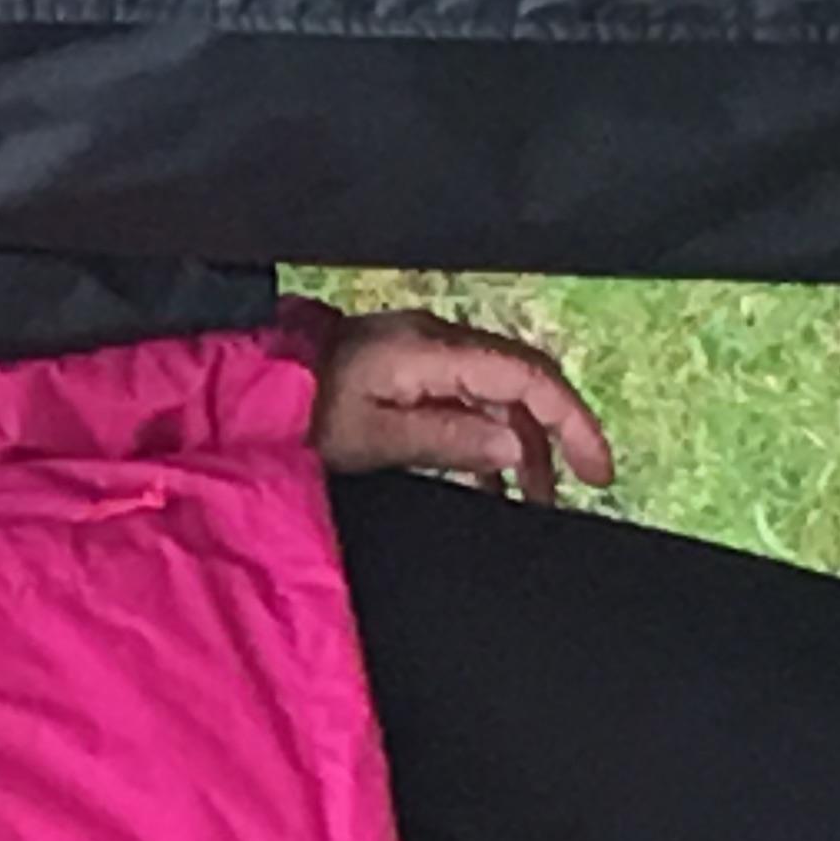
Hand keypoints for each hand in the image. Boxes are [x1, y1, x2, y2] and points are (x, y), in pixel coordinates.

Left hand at [310, 309, 613, 497]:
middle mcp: (435, 340)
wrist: (242, 383)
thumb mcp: (372, 437)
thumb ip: (448, 440)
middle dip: (551, 436)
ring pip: (494, 392)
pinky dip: (482, 436)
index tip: (596, 471)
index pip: (528, 377)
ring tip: (526, 500)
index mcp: (432, 351)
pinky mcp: (404, 366)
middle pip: (521, 381)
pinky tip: (484, 482)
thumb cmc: (301, 411)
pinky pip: (463, 396)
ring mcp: (420, 351)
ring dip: (516, 443)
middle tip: (564, 494)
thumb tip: (517, 446)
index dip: (572, 422)